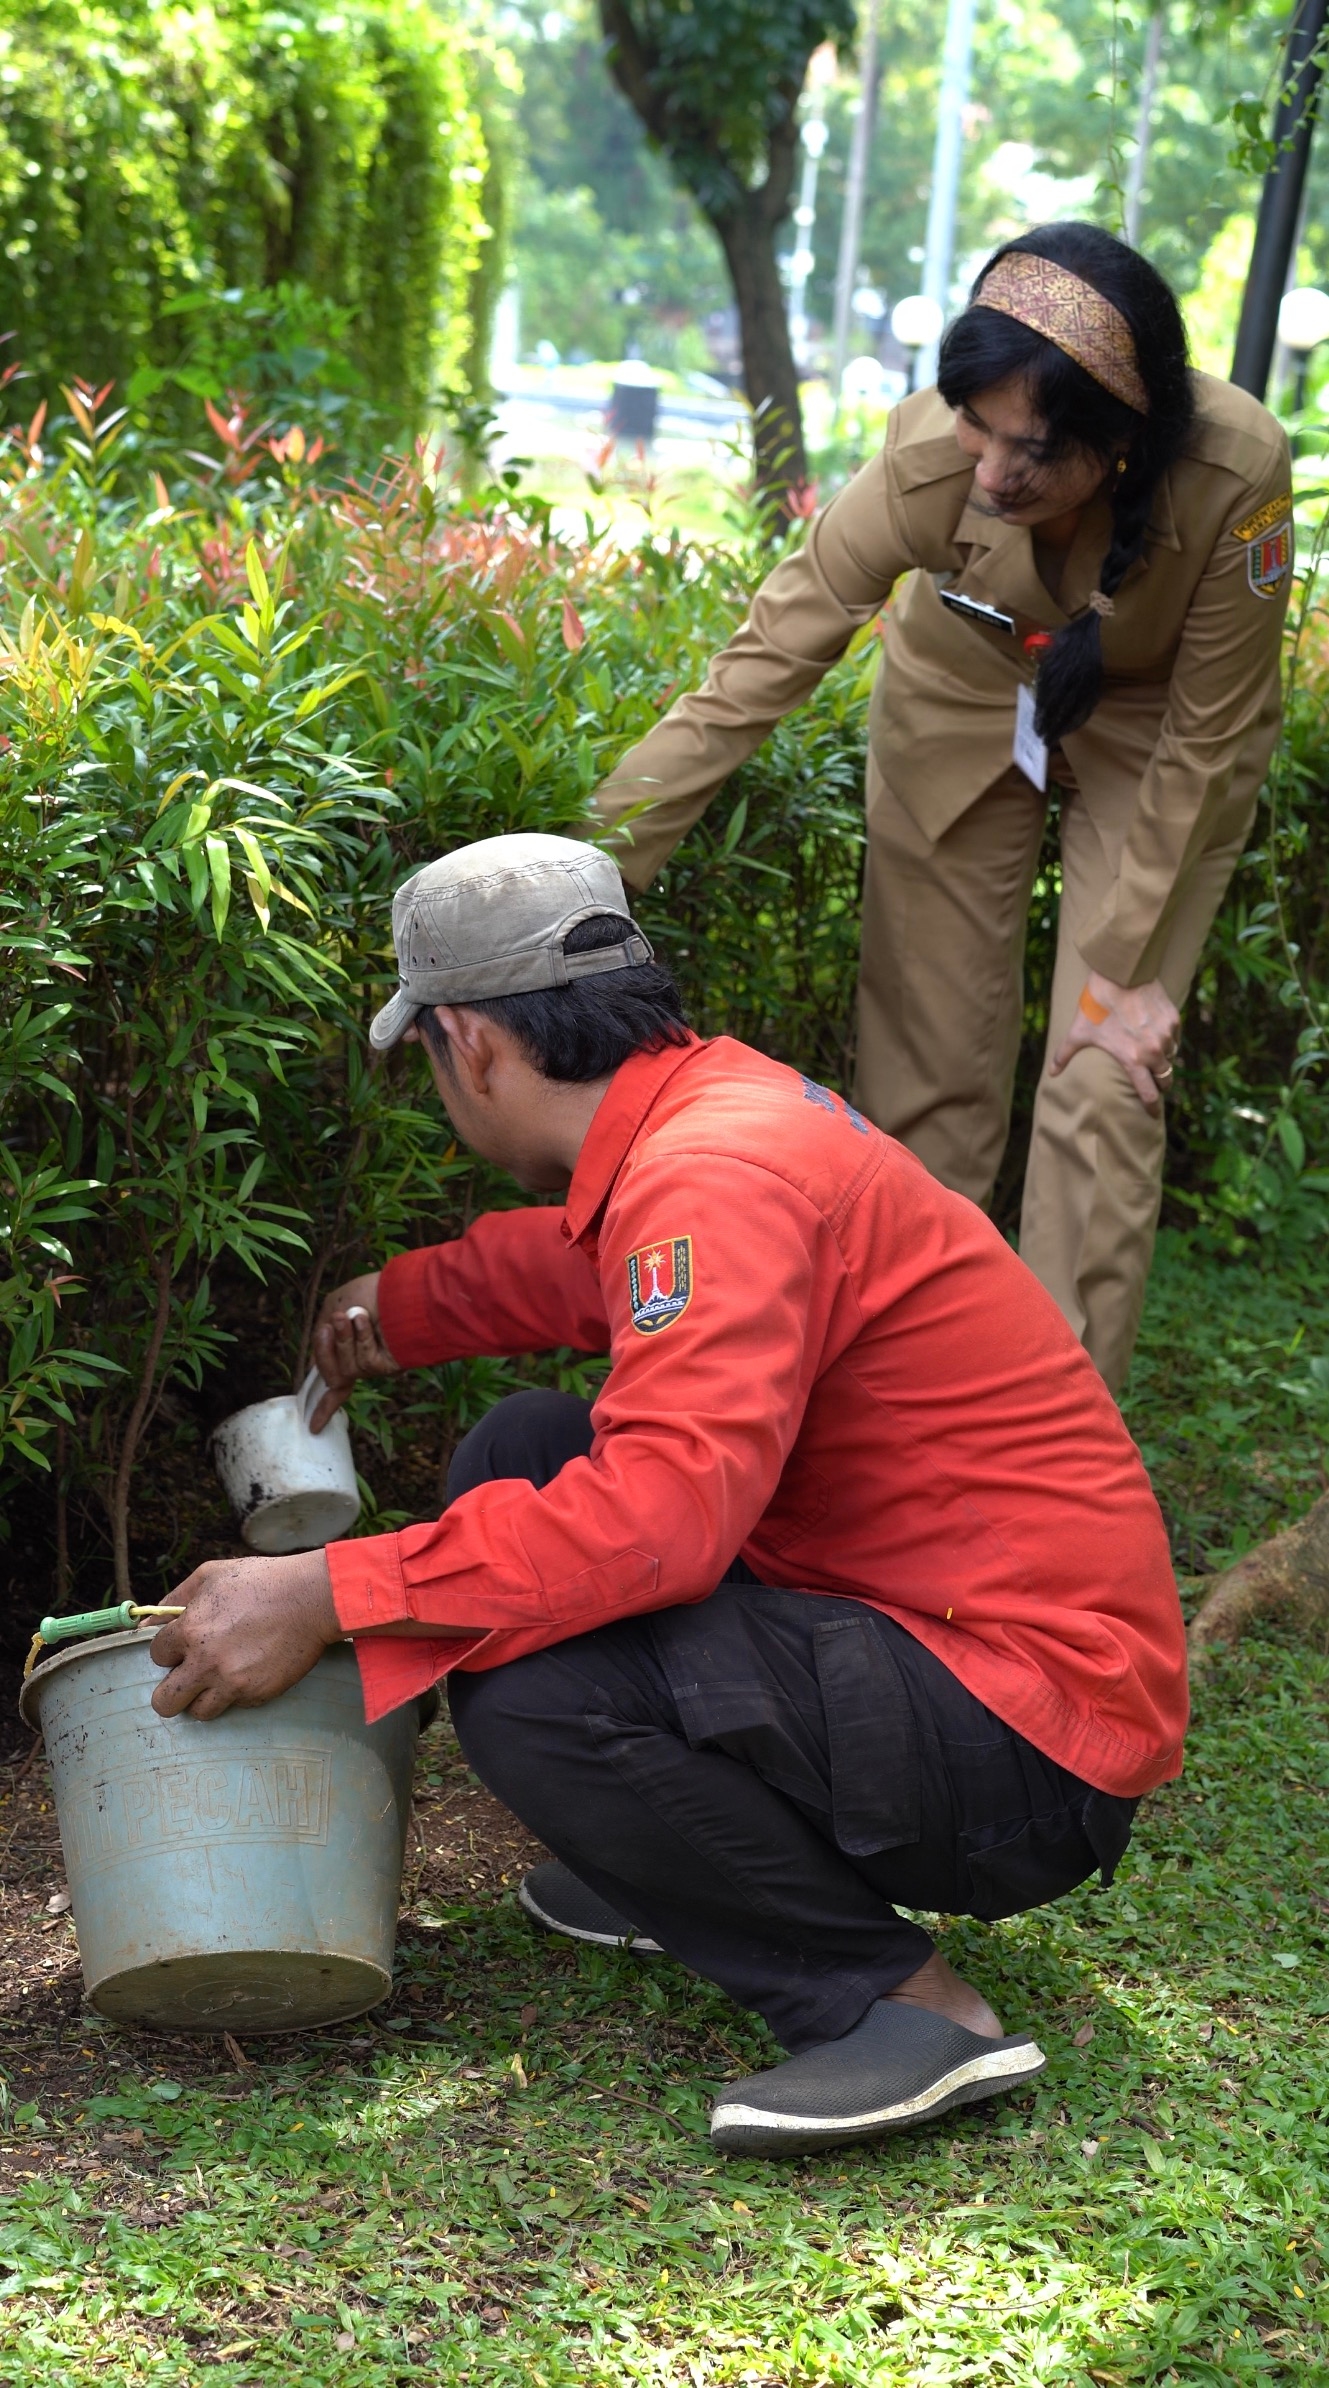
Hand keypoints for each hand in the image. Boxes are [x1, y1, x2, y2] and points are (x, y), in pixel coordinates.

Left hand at [149, 1549, 339, 1719]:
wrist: (314, 1598)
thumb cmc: (263, 1580)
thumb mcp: (212, 1574)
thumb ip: (174, 1598)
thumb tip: (145, 1624)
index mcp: (190, 1630)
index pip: (156, 1656)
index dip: (169, 1650)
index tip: (183, 1645)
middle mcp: (206, 1662)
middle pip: (164, 1701)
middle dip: (170, 1690)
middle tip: (186, 1678)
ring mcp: (232, 1682)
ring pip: (198, 1712)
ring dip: (203, 1697)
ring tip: (218, 1678)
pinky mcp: (257, 1695)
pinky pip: (235, 1706)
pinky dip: (237, 1693)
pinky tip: (250, 1670)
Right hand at [309, 1270, 399, 1430]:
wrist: (398, 1288)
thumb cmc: (369, 1294)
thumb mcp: (332, 1308)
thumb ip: (321, 1337)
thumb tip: (312, 1368)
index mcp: (348, 1348)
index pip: (334, 1384)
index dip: (323, 1407)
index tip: (313, 1427)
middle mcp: (362, 1362)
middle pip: (332, 1377)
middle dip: (324, 1352)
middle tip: (328, 1327)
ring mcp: (375, 1366)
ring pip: (345, 1370)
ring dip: (344, 1339)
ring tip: (355, 1315)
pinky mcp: (389, 1367)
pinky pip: (364, 1363)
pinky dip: (362, 1339)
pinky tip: (367, 1321)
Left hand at [1049, 970, 1179, 1116]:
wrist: (1121, 974)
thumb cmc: (1097, 1005)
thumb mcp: (1078, 1032)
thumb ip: (1064, 1055)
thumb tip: (1051, 1073)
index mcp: (1133, 1060)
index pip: (1149, 1094)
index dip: (1152, 1107)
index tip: (1152, 1114)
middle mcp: (1154, 1051)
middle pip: (1165, 1079)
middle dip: (1160, 1083)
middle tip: (1153, 1082)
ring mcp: (1166, 1035)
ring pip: (1171, 1057)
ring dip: (1163, 1059)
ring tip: (1150, 1054)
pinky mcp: (1174, 1020)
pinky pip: (1174, 1037)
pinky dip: (1167, 1039)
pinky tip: (1154, 1033)